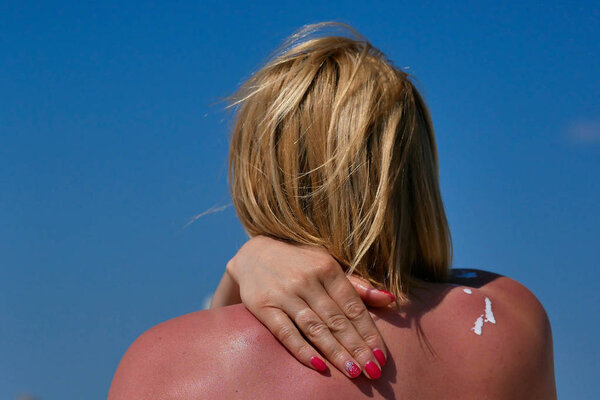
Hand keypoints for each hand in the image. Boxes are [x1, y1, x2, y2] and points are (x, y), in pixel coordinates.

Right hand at [224, 236, 393, 378]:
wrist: (253, 255)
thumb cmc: (299, 263)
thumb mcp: (327, 265)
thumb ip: (356, 285)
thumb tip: (389, 299)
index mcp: (327, 268)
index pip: (353, 306)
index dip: (369, 332)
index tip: (381, 355)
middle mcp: (306, 280)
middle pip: (337, 320)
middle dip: (357, 347)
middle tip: (373, 371)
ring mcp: (284, 294)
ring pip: (314, 328)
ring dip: (336, 352)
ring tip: (354, 372)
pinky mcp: (263, 306)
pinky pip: (285, 332)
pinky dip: (302, 350)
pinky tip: (319, 366)